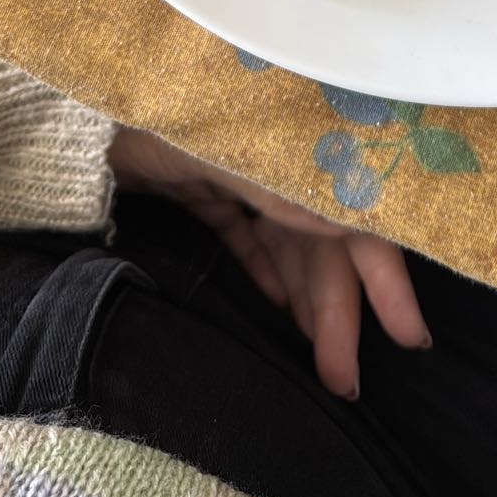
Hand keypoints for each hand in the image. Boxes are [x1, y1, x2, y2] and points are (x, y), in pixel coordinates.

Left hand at [108, 127, 430, 399]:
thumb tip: (356, 229)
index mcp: (303, 143)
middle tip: (347, 382)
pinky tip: (279, 309)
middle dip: (340, 313)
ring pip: (292, 249)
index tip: (409, 338)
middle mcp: (283, 158)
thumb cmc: (172, 121)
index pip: (362, 217)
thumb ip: (298, 192)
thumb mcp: (242, 158)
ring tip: (323, 365)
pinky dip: (267, 275)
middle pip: (327, 243)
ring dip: (308, 305)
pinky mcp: (206, 190)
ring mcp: (243, 174)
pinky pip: (249, 240)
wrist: (86, 115)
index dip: (386, 277)